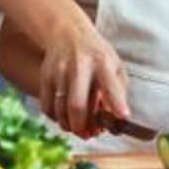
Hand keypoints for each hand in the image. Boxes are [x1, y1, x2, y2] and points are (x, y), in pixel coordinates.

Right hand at [38, 20, 128, 137]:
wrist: (68, 33)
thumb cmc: (97, 54)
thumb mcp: (115, 65)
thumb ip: (118, 90)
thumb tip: (117, 119)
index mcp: (102, 62)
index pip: (110, 85)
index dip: (117, 103)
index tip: (123, 117)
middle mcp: (79, 66)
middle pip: (77, 105)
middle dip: (83, 126)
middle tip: (90, 135)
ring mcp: (59, 71)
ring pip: (60, 110)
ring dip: (70, 126)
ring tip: (79, 128)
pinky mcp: (45, 77)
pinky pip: (47, 107)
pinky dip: (56, 119)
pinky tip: (66, 118)